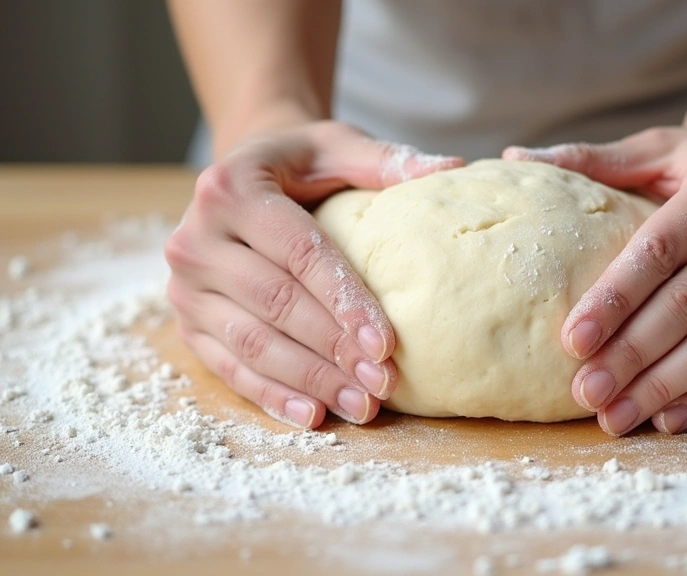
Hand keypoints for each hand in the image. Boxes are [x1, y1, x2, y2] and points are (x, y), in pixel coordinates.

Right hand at [165, 121, 463, 427]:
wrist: (242, 180)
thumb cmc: (299, 164)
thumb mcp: (337, 146)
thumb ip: (386, 160)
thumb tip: (454, 166)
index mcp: (230, 188)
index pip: (298, 254)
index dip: (345, 300)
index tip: (387, 342)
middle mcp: (195, 240)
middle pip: (276, 304)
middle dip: (334, 349)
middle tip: (384, 383)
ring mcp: (185, 288)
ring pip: (253, 344)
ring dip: (311, 380)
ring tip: (363, 406)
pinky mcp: (187, 324)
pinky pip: (230, 367)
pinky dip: (272, 396)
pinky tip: (314, 415)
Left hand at [504, 128, 686, 435]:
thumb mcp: (657, 150)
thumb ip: (593, 160)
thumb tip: (512, 155)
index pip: (661, 250)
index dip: (615, 299)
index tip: (571, 341)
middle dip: (633, 354)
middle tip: (586, 391)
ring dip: (666, 385)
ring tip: (614, 415)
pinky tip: (668, 418)